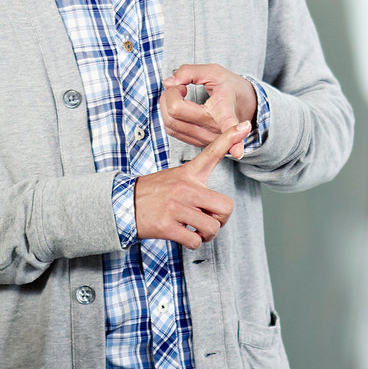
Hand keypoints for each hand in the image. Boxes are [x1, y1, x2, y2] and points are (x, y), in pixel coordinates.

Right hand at [133, 122, 249, 247]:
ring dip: (206, 235)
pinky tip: (184, 236)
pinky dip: (193, 243)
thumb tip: (220, 207)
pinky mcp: (167, 225)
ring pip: (212, 228)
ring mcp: (176, 207)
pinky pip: (195, 241)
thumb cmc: (153, 193)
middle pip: (226, 207)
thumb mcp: (175, 177)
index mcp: (188, 173)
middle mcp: (185, 188)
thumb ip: (197, 184)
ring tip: (195, 230)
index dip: (230, 137)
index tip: (245, 125)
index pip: (212, 152)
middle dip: (221, 220)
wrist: (122, 204)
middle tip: (210, 220)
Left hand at [162, 65, 258, 149]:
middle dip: (170, 94)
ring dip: (166, 104)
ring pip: (170, 123)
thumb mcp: (215, 72)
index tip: (239, 152)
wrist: (242, 105)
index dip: (233, 136)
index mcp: (225, 111)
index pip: (227, 124)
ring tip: (180, 91)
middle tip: (181, 85)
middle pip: (175, 112)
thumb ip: (190, 72)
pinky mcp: (196, 142)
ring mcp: (205, 139)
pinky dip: (168, 113)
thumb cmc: (230, 88)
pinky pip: (172, 129)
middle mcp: (215, 130)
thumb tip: (168, 83)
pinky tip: (178, 103)